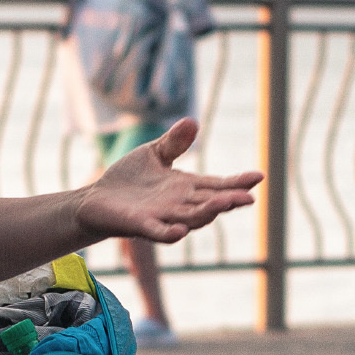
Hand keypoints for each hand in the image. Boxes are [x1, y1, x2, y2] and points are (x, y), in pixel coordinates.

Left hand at [73, 119, 262, 243]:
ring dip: (207, 213)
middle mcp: (180, 205)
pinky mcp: (141, 225)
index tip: (259, 176)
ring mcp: (162, 217)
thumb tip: (193, 121)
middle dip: (229, 201)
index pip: (218, 185)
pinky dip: (169, 233)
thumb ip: (174, 143)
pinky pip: (158, 232)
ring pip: (191, 218)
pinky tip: (180, 230)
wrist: (96, 198)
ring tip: (223, 204)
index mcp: (186, 188)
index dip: (238, 183)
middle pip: (210, 204)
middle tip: (248, 197)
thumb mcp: (154, 154)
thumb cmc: (128, 179)